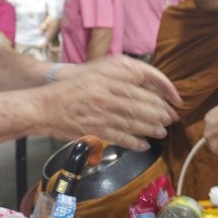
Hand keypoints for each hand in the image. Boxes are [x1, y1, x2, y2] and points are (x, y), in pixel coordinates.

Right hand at [43, 56, 181, 150]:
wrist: (44, 105)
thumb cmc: (70, 88)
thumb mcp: (95, 73)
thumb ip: (119, 77)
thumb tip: (145, 85)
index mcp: (107, 77)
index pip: (143, 82)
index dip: (162, 91)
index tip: (173, 99)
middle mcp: (105, 93)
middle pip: (141, 104)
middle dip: (159, 113)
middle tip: (170, 119)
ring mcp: (100, 112)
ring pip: (133, 122)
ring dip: (151, 128)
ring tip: (161, 132)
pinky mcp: (95, 129)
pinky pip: (121, 137)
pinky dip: (135, 142)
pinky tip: (144, 145)